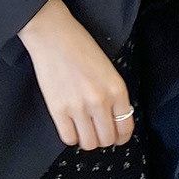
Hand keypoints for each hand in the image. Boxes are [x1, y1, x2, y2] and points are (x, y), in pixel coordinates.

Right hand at [17, 0, 134, 149]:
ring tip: (81, 129)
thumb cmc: (79, 45)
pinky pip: (68, 137)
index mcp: (117, 90)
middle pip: (107, 139)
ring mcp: (78, 107)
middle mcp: (101, 102)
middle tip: (95, 131)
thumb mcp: (107, 69)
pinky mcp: (57, 109)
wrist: (52, 35)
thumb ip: (112, 93)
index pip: (125, 128)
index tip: (114, 136)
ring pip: (89, 143)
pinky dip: (70, 136)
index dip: (120, 137)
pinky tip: (68, 125)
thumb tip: (110, 117)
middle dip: (103, 139)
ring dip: (86, 139)